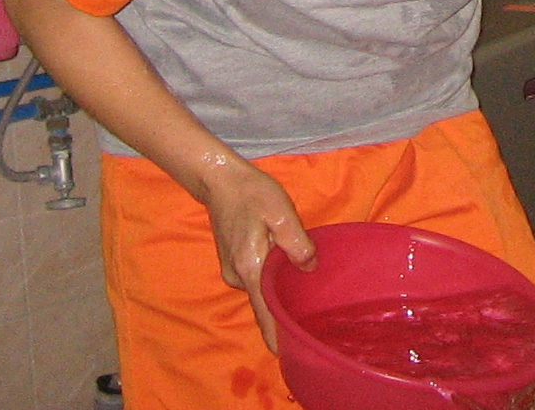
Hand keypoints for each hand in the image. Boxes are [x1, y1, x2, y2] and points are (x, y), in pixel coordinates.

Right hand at [198, 156, 315, 350]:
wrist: (219, 180)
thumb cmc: (252, 193)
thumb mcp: (281, 212)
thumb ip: (296, 242)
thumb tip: (310, 268)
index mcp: (251, 269)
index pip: (265, 315)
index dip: (278, 337)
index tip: (292, 354)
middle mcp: (239, 278)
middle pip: (265, 305)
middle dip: (286, 308)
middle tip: (315, 313)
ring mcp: (232, 273)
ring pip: (261, 291)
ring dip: (279, 289)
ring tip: (306, 286)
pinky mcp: (233, 264)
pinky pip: (256, 280)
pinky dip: (270, 279)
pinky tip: (287, 267)